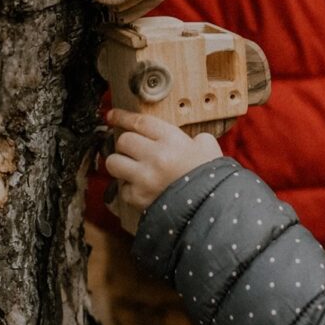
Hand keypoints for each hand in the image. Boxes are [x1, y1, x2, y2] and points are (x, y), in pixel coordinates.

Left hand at [105, 109, 222, 214]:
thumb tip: (187, 139)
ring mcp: (145, 178)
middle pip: (123, 140)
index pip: (139, 122)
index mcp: (172, 140)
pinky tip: (142, 189)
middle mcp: (155, 156)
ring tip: (131, 168)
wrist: (212, 208)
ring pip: (114, 162)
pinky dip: (129, 188)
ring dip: (120, 164)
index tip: (112, 115)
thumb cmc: (211, 177)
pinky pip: (122, 188)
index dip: (122, 117)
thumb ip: (192, 137)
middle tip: (133, 150)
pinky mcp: (138, 198)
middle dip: (126, 144)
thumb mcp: (207, 147)